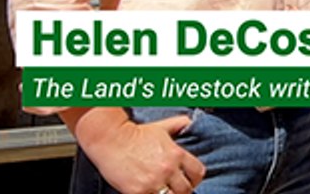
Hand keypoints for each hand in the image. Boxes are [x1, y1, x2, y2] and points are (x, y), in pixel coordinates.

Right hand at [71, 109, 204, 193]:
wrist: (111, 139)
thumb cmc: (136, 133)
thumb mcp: (162, 127)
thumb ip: (178, 125)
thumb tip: (190, 123)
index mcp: (177, 154)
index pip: (198, 173)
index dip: (195, 178)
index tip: (189, 179)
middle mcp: (168, 169)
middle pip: (186, 190)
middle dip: (183, 190)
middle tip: (176, 189)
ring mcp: (153, 182)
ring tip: (163, 192)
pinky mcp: (138, 192)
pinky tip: (150, 193)